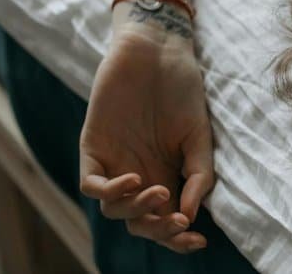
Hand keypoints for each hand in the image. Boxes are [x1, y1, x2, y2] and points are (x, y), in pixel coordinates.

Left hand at [79, 14, 214, 252]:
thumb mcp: (200, 135)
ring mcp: (114, 162)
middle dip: (158, 231)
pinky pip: (91, 184)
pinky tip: (133, 180)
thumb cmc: (182, 88)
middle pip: (139, 223)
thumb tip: (190, 214)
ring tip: (158, 190)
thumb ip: (198, 174)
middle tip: (178, 223)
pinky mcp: (93, 146)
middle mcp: (139, 174)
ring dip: (137, 209)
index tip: (198, 240)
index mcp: (166, 175)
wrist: (158, 50)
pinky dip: (110, 191)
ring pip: (114, 211)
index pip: (165, 220)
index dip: (178, 238)